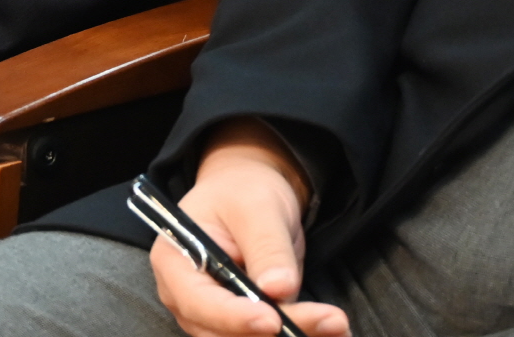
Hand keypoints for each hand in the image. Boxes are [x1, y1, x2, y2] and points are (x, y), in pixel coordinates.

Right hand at [149, 122, 346, 336]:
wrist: (250, 193)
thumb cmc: (243, 191)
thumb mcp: (257, 206)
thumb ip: (267, 247)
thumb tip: (279, 290)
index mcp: (175, 262)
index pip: (199, 302)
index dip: (234, 317)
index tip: (273, 321)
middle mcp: (187, 297)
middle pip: (224, 332)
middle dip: (275, 333)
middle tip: (330, 320)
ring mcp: (213, 315)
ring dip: (295, 334)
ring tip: (338, 325)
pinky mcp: (242, 323)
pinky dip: (300, 333)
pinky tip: (332, 330)